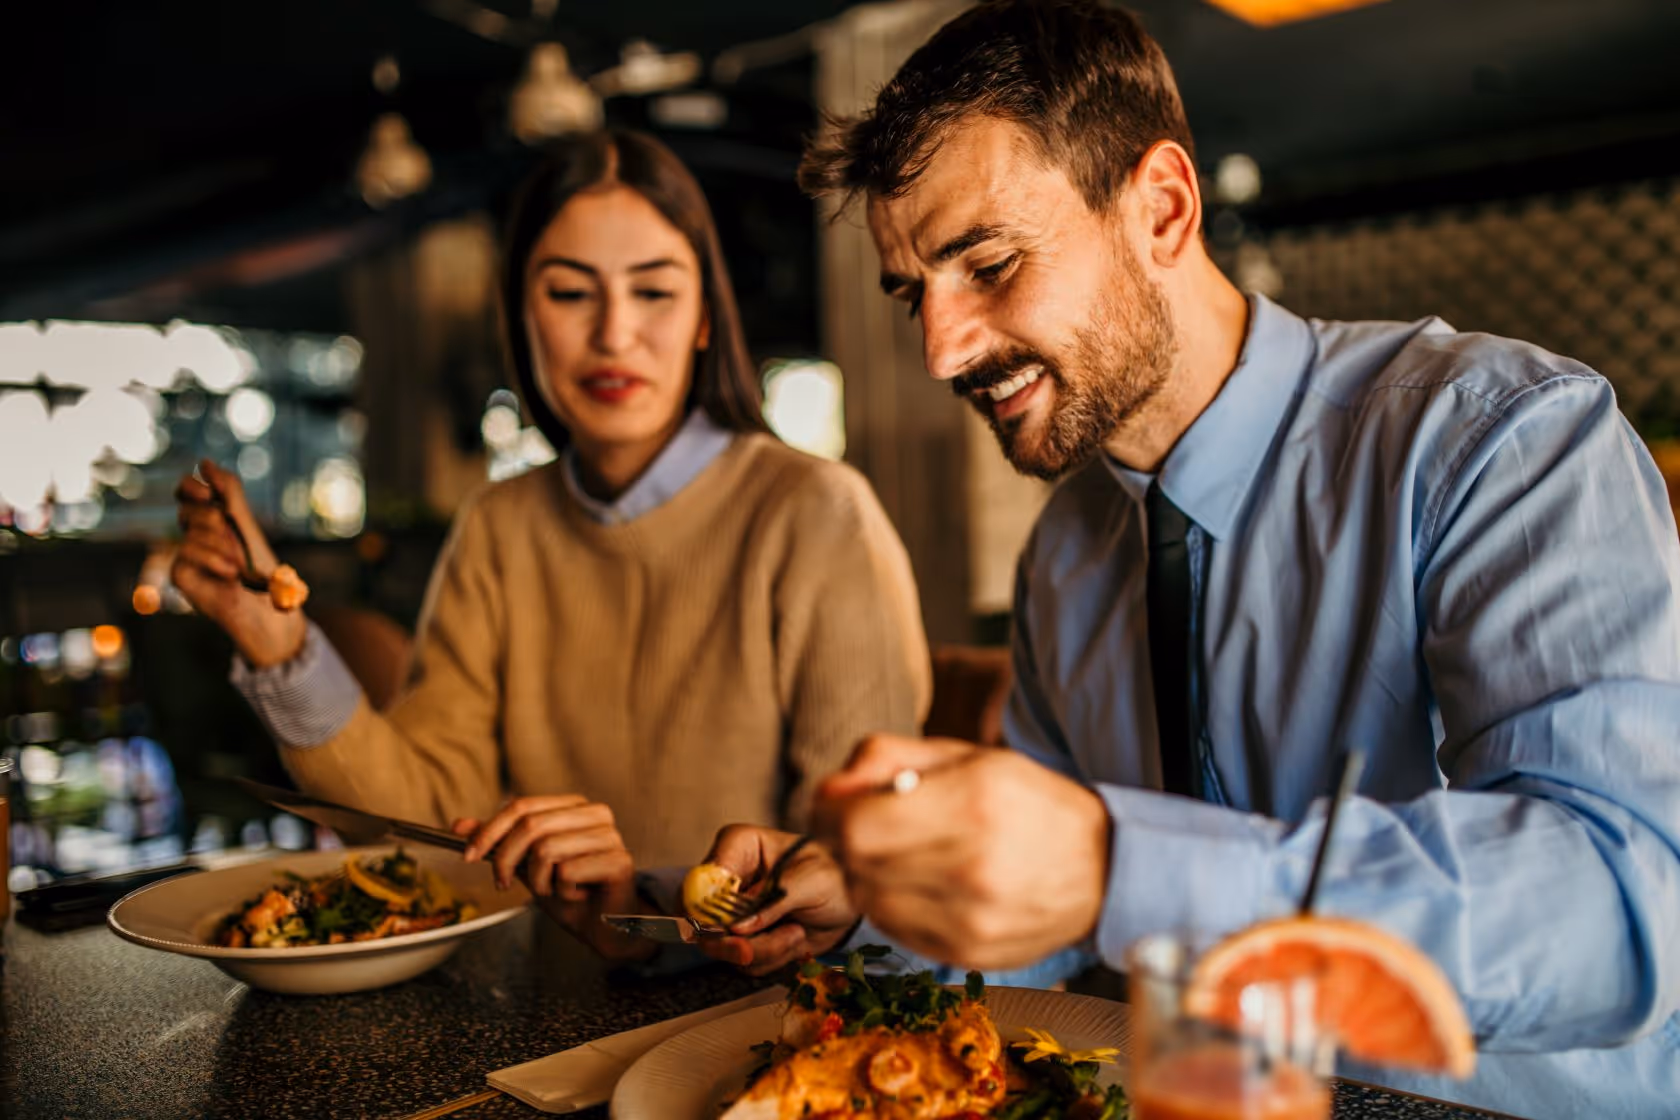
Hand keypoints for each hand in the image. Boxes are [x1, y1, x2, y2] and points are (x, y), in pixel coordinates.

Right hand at [172, 459, 305, 667]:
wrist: (268, 608)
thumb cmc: (261, 569)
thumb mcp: (247, 525)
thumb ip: (228, 494)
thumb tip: (204, 462)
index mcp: (212, 518)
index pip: (187, 490)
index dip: (192, 486)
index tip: (208, 493)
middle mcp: (195, 534)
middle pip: (186, 506)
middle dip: (214, 517)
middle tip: (232, 533)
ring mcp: (186, 554)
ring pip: (189, 529)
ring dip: (220, 543)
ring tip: (239, 562)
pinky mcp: (180, 574)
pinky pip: (185, 552)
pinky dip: (211, 559)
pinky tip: (230, 572)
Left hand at [454, 795, 653, 963]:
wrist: (602, 925)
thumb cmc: (567, 892)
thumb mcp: (525, 864)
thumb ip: (498, 841)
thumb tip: (459, 825)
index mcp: (573, 806)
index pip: (522, 806)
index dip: (490, 831)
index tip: (470, 856)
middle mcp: (595, 813)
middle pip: (532, 826)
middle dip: (507, 860)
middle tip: (502, 884)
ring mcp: (610, 835)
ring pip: (547, 850)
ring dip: (538, 881)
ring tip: (552, 889)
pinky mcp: (619, 860)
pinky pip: (568, 872)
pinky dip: (562, 891)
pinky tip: (575, 894)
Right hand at [695, 825, 858, 976]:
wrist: (849, 904)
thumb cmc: (835, 876)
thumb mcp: (813, 879)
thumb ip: (775, 900)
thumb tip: (738, 926)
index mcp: (739, 846)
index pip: (703, 876)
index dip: (708, 907)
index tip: (732, 927)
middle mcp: (729, 878)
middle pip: (700, 918)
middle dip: (731, 942)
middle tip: (753, 949)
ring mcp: (733, 911)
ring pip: (723, 946)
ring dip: (762, 949)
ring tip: (795, 932)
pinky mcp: (744, 937)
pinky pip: (743, 960)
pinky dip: (770, 957)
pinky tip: (792, 938)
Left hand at [814, 734, 1110, 969]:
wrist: (1102, 868)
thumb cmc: (1025, 803)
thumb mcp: (965, 756)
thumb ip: (888, 758)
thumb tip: (828, 789)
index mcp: (972, 804)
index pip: (857, 825)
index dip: (829, 812)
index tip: (833, 803)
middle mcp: (971, 868)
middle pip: (857, 863)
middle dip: (845, 839)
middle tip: (866, 824)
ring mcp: (970, 920)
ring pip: (870, 900)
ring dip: (866, 873)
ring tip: (901, 853)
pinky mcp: (967, 954)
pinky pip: (895, 929)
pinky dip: (891, 903)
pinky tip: (920, 883)